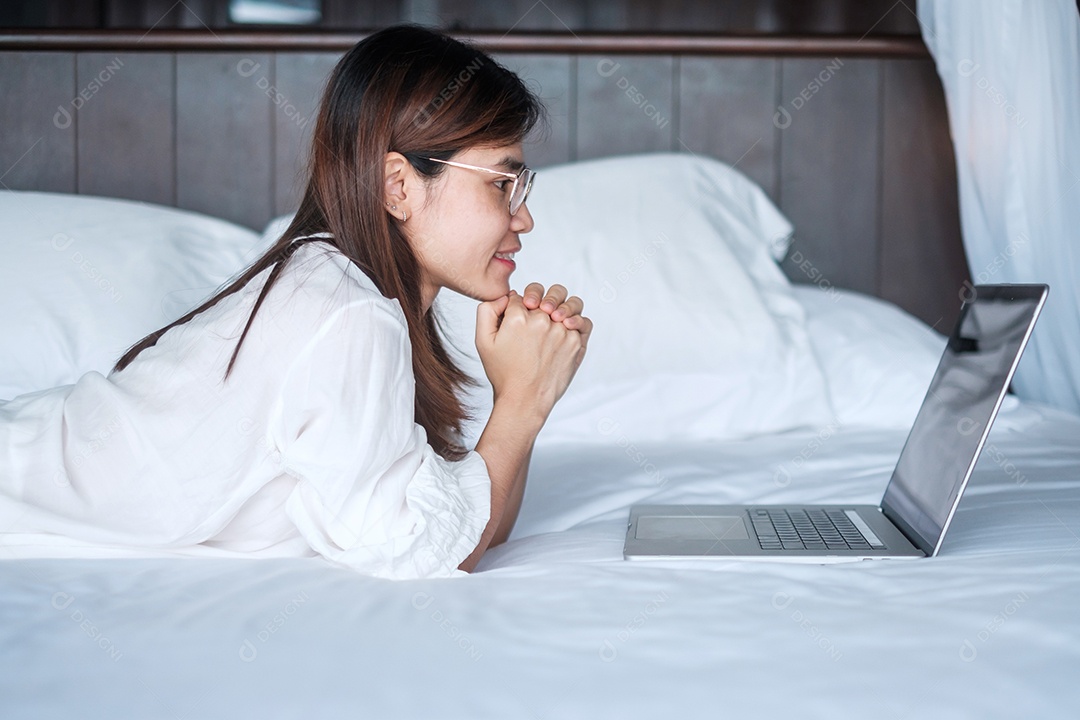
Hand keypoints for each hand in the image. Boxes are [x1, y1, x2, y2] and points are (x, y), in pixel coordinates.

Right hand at [475, 288, 589, 418]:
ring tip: (554, 315)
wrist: (524, 400)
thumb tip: (506, 297)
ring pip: (568, 303)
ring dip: (561, 305)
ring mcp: (562, 331)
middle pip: (544, 294)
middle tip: (534, 310)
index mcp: (519, 317)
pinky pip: (584, 322)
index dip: (515, 305)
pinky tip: (567, 326)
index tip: (514, 317)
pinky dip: (577, 321)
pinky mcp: (576, 343)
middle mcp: (543, 321)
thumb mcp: (482, 341)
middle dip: (537, 299)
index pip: (519, 296)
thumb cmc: (503, 374)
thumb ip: (487, 311)